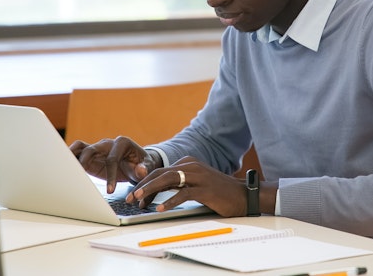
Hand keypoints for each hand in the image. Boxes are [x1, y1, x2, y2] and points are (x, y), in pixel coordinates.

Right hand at [69, 136, 160, 193]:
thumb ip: (144, 168)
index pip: (113, 159)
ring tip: (64, 169)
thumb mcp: (148, 166)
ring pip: (80, 147)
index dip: (111, 175)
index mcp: (122, 143)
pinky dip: (70, 159)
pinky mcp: (90, 157)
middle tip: (77, 176)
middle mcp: (108, 143)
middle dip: (84, 161)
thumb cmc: (143, 164)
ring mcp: (97, 149)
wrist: (138, 163)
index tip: (111, 190)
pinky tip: (63, 170)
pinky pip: (77, 154)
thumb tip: (140, 170)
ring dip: (71, 156)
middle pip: (92, 149)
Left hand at [127, 156, 247, 216]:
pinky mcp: (205, 189)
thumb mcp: (196, 183)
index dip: (146, 182)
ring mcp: (198, 176)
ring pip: (169, 180)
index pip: (161, 171)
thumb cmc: (218, 192)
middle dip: (143, 185)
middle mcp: (192, 166)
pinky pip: (183, 193)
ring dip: (151, 190)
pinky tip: (160, 208)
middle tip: (130, 197)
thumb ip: (179, 184)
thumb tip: (155, 194)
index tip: (134, 195)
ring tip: (139, 199)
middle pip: (161, 173)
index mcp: (188, 163)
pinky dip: (170, 200)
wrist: (242, 195)